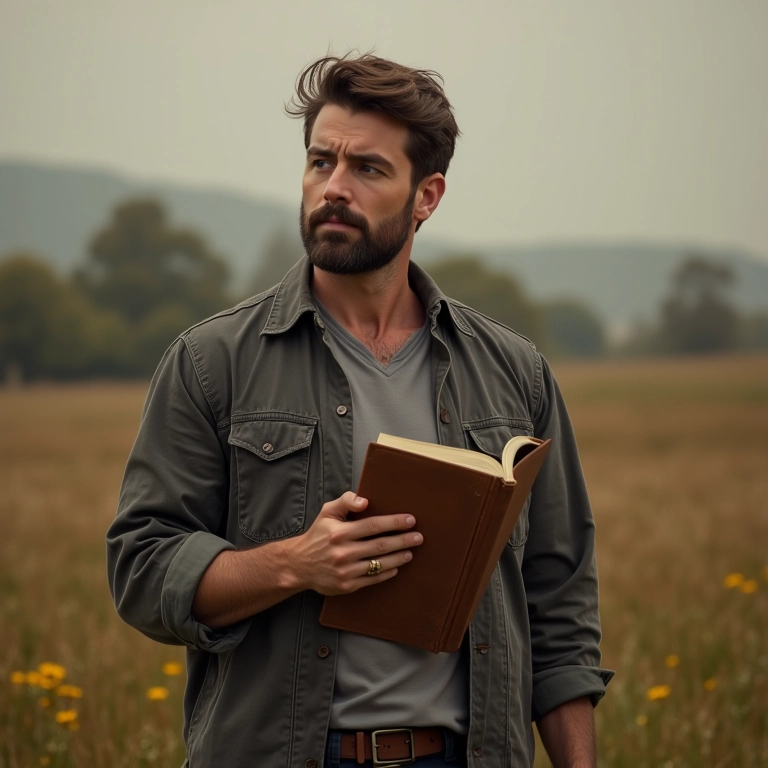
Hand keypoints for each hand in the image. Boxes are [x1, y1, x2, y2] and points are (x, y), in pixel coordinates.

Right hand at [289, 491, 422, 594]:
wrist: (299, 564)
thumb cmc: (317, 535)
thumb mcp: (327, 512)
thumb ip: (346, 501)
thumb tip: (365, 501)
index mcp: (340, 532)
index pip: (373, 525)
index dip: (394, 523)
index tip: (410, 520)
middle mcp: (343, 552)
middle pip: (381, 545)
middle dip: (403, 541)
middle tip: (419, 537)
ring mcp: (345, 571)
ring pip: (379, 564)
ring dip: (398, 558)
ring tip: (410, 552)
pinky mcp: (347, 585)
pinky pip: (373, 579)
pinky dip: (387, 573)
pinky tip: (397, 567)